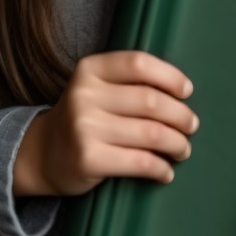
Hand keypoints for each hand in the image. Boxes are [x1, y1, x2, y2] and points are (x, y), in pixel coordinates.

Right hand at [13, 50, 199, 197]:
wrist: (44, 153)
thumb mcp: (97, 88)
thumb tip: (182, 93)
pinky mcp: (89, 159)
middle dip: (181, 116)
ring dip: (177, 144)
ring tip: (182, 149)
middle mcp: (84, 95)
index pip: (139, 63)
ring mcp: (84, 128)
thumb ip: (129, 82)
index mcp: (89, 70)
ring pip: (152, 133)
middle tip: (191, 126)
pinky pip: (141, 162)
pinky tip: (165, 171)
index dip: (170, 76)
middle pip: (151, 101)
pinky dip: (161, 169)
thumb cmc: (84, 117)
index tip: (186, 91)